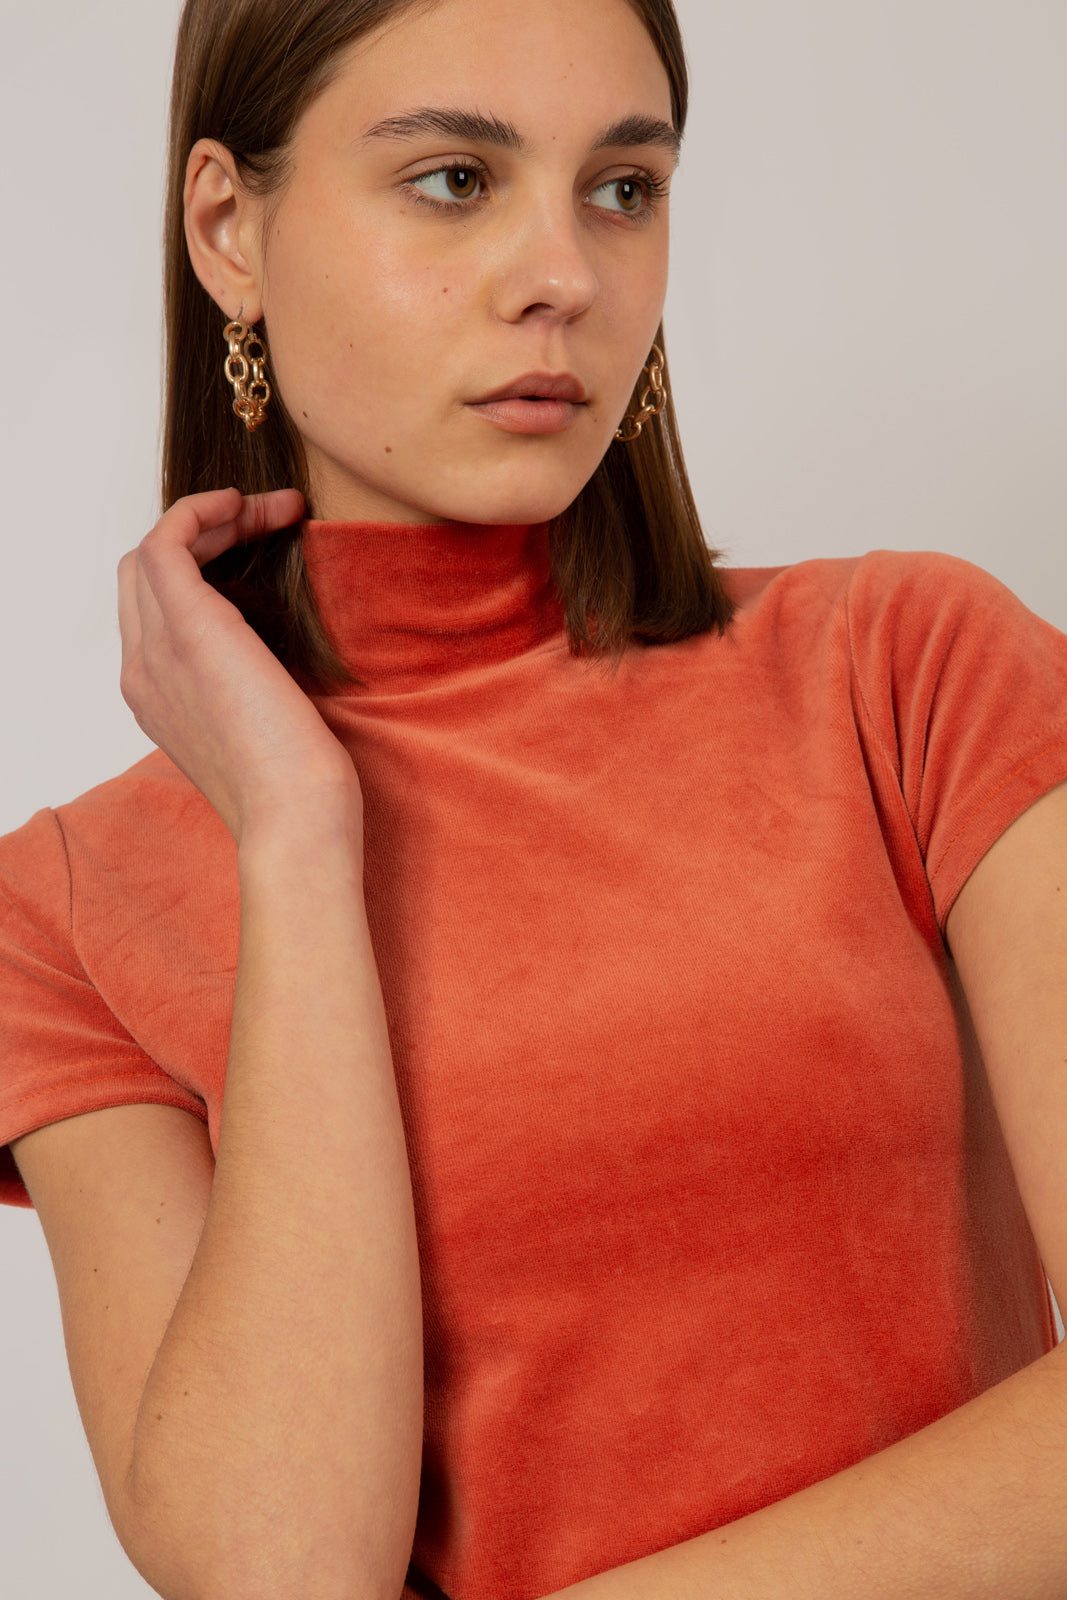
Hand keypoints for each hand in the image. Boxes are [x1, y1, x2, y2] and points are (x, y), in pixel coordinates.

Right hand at [118, 488, 360, 842]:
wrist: (295, 820)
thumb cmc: (298, 789)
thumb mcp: (262, 730)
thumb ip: (249, 689)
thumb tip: (280, 656)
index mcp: (157, 698)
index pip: (150, 611)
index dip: (199, 569)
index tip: (260, 553)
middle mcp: (142, 672)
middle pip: (141, 575)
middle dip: (202, 537)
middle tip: (267, 525)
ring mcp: (156, 651)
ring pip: (151, 553)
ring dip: (211, 519)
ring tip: (270, 512)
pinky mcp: (189, 630)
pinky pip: (167, 542)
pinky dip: (201, 513)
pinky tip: (249, 508)